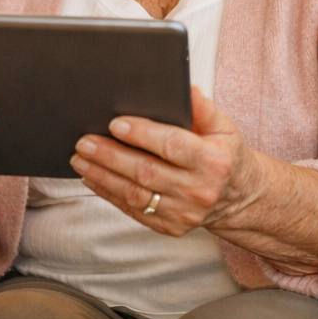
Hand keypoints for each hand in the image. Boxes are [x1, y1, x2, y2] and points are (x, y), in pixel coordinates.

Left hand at [70, 87, 260, 237]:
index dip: (142, 135)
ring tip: (80, 159)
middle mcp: (200, 190)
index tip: (115, 124)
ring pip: (135, 194)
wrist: (237, 197)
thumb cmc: (224, 154)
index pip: (172, 146)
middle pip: (146, 171)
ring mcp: (184, 213)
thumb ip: (204, 109)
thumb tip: (188, 90)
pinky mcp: (171, 227)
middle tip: (84, 141)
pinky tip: (92, 178)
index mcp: (214, 162)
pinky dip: (109, 194)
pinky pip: (134, 210)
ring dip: (103, 176)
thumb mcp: (223, 127)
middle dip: (111, 155)